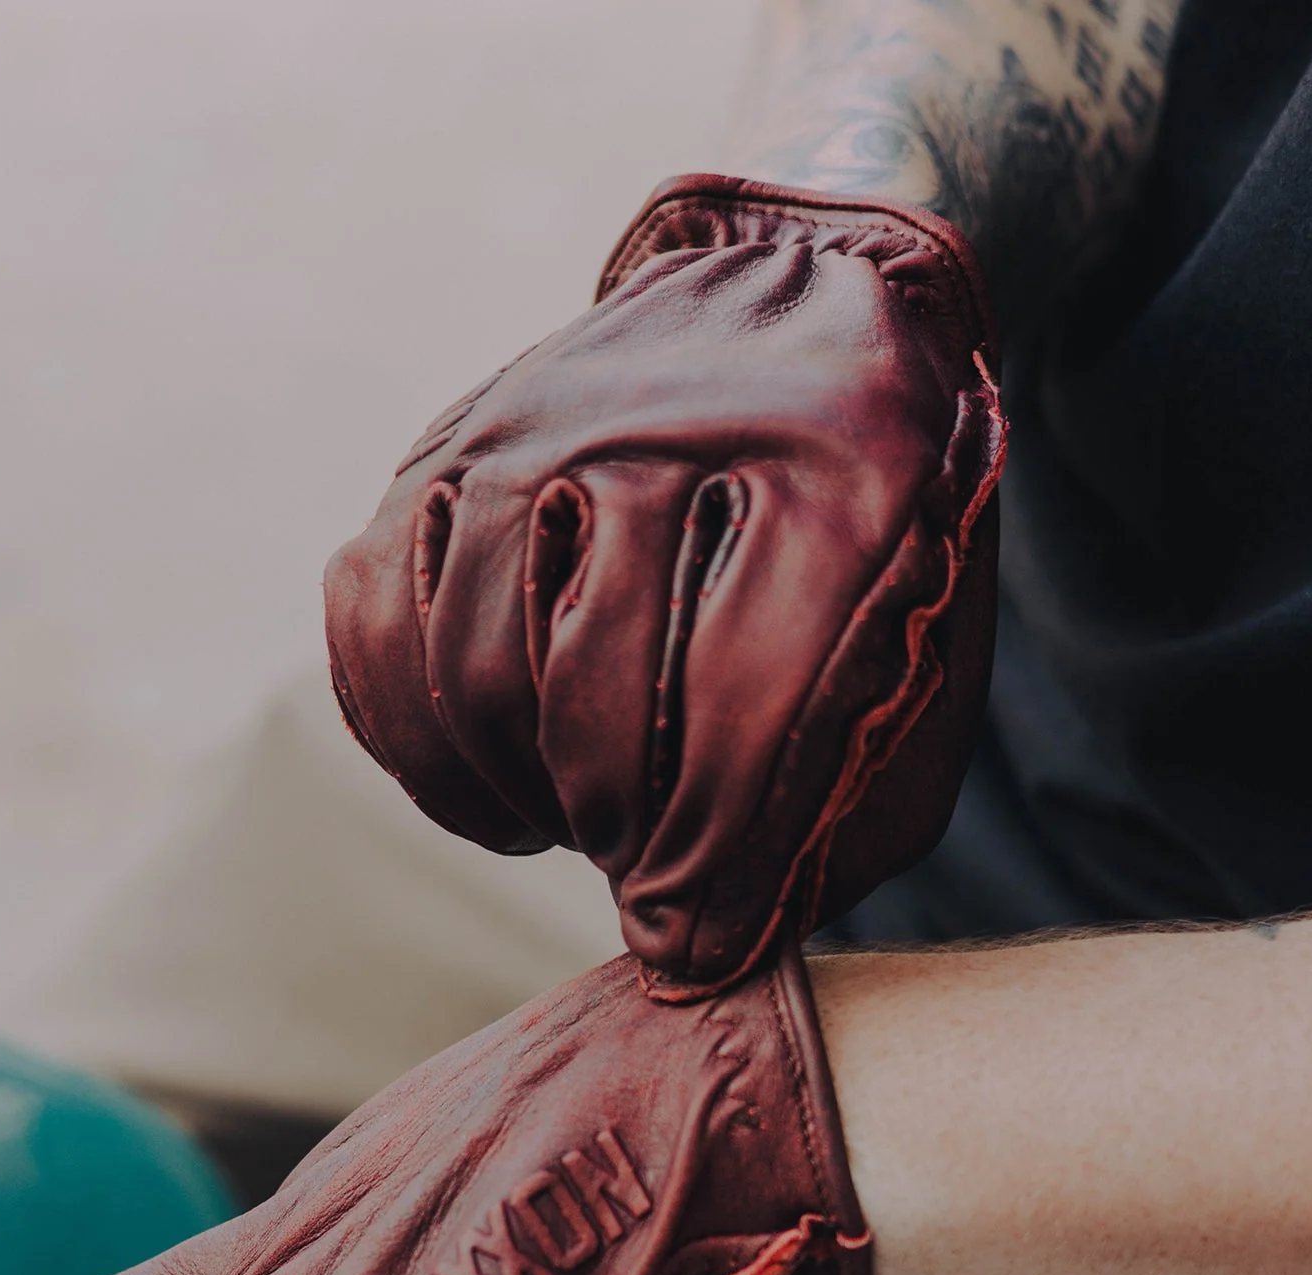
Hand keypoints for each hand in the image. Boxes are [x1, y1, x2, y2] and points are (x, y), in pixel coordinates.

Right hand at [326, 173, 1004, 993]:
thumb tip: (703, 950)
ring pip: (475, 669)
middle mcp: (667, 414)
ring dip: (526, 795)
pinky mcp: (440, 447)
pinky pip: (378, 630)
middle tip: (648, 877)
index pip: (748, 697)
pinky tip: (502, 781)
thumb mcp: (934, 638)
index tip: (697, 942)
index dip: (713, 857)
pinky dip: (425, 747)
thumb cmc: (881, 521)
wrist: (806, 288)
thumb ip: (853, 797)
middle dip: (619, 833)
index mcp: (842, 457)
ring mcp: (531, 420)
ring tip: (586, 823)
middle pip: (594, 690)